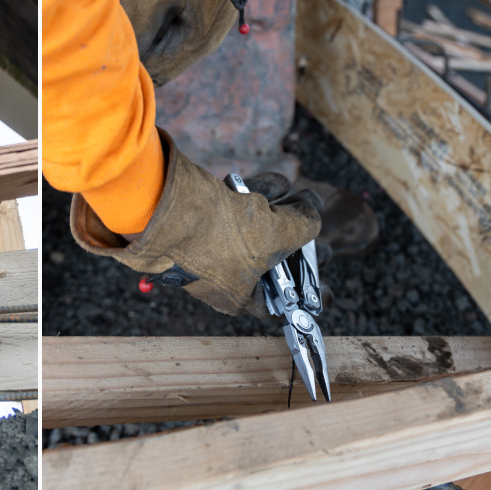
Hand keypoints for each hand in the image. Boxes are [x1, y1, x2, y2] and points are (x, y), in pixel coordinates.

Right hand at [71, 129, 321, 316]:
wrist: (164, 207)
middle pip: (274, 260)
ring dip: (278, 208)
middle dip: (297, 240)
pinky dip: (255, 195)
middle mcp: (224, 276)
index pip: (282, 304)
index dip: (308, 294)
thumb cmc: (220, 234)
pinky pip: (239, 210)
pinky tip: (266, 185)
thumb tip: (312, 211)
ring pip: (258, 228)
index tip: (327, 290)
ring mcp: (212, 246)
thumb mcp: (278, 234)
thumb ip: (306, 226)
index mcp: (238, 296)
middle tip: (314, 228)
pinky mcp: (203, 218)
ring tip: (288, 193)